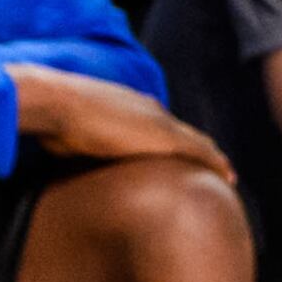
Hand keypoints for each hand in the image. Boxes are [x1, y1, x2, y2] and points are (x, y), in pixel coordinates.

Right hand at [9, 64, 236, 181]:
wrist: (57, 103)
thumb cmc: (53, 118)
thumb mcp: (68, 132)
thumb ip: (76, 142)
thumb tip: (63, 155)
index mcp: (129, 106)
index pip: (159, 126)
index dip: (173, 140)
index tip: (181, 154)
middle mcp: (151, 111)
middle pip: (184, 133)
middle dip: (200, 149)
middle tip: (214, 168)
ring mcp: (161, 123)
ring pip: (198, 142)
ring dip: (212, 158)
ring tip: (226, 175)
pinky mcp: (167, 138)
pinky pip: (202, 153)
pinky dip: (216, 165)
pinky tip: (229, 179)